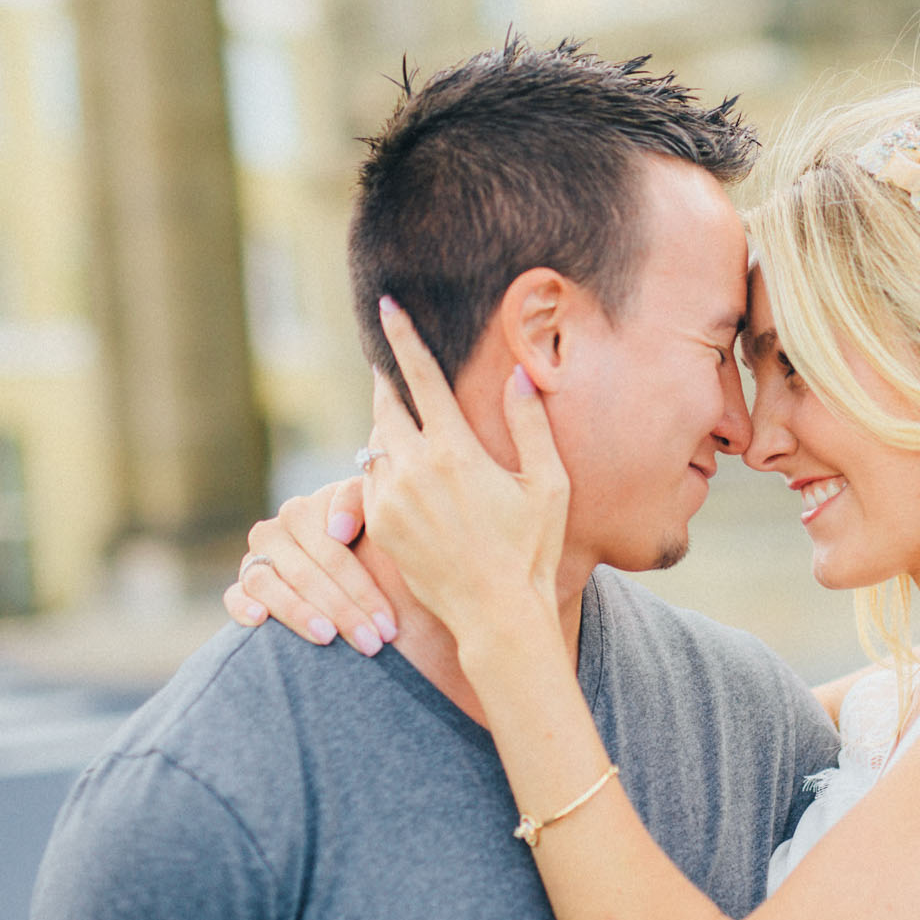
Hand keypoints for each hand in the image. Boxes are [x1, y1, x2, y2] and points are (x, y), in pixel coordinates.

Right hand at [222, 477, 396, 654]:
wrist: (362, 581)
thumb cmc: (375, 552)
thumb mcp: (375, 522)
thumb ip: (359, 504)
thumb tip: (338, 530)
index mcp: (306, 511)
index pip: (332, 553)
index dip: (363, 591)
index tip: (388, 625)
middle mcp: (275, 532)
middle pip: (305, 574)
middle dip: (343, 612)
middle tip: (372, 644)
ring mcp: (254, 559)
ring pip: (267, 585)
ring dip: (299, 613)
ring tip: (328, 637)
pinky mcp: (241, 587)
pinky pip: (234, 596)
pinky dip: (243, 607)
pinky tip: (261, 619)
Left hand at [359, 296, 568, 640]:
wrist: (495, 613)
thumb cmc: (532, 548)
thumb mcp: (548, 484)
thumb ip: (530, 424)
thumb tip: (520, 373)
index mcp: (455, 451)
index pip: (421, 378)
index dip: (403, 338)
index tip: (386, 306)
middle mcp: (414, 469)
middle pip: (386, 405)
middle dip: (388, 384)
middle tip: (392, 370)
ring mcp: (391, 498)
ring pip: (376, 444)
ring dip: (389, 431)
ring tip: (413, 435)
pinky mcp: (379, 524)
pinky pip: (372, 480)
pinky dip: (385, 469)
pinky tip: (409, 480)